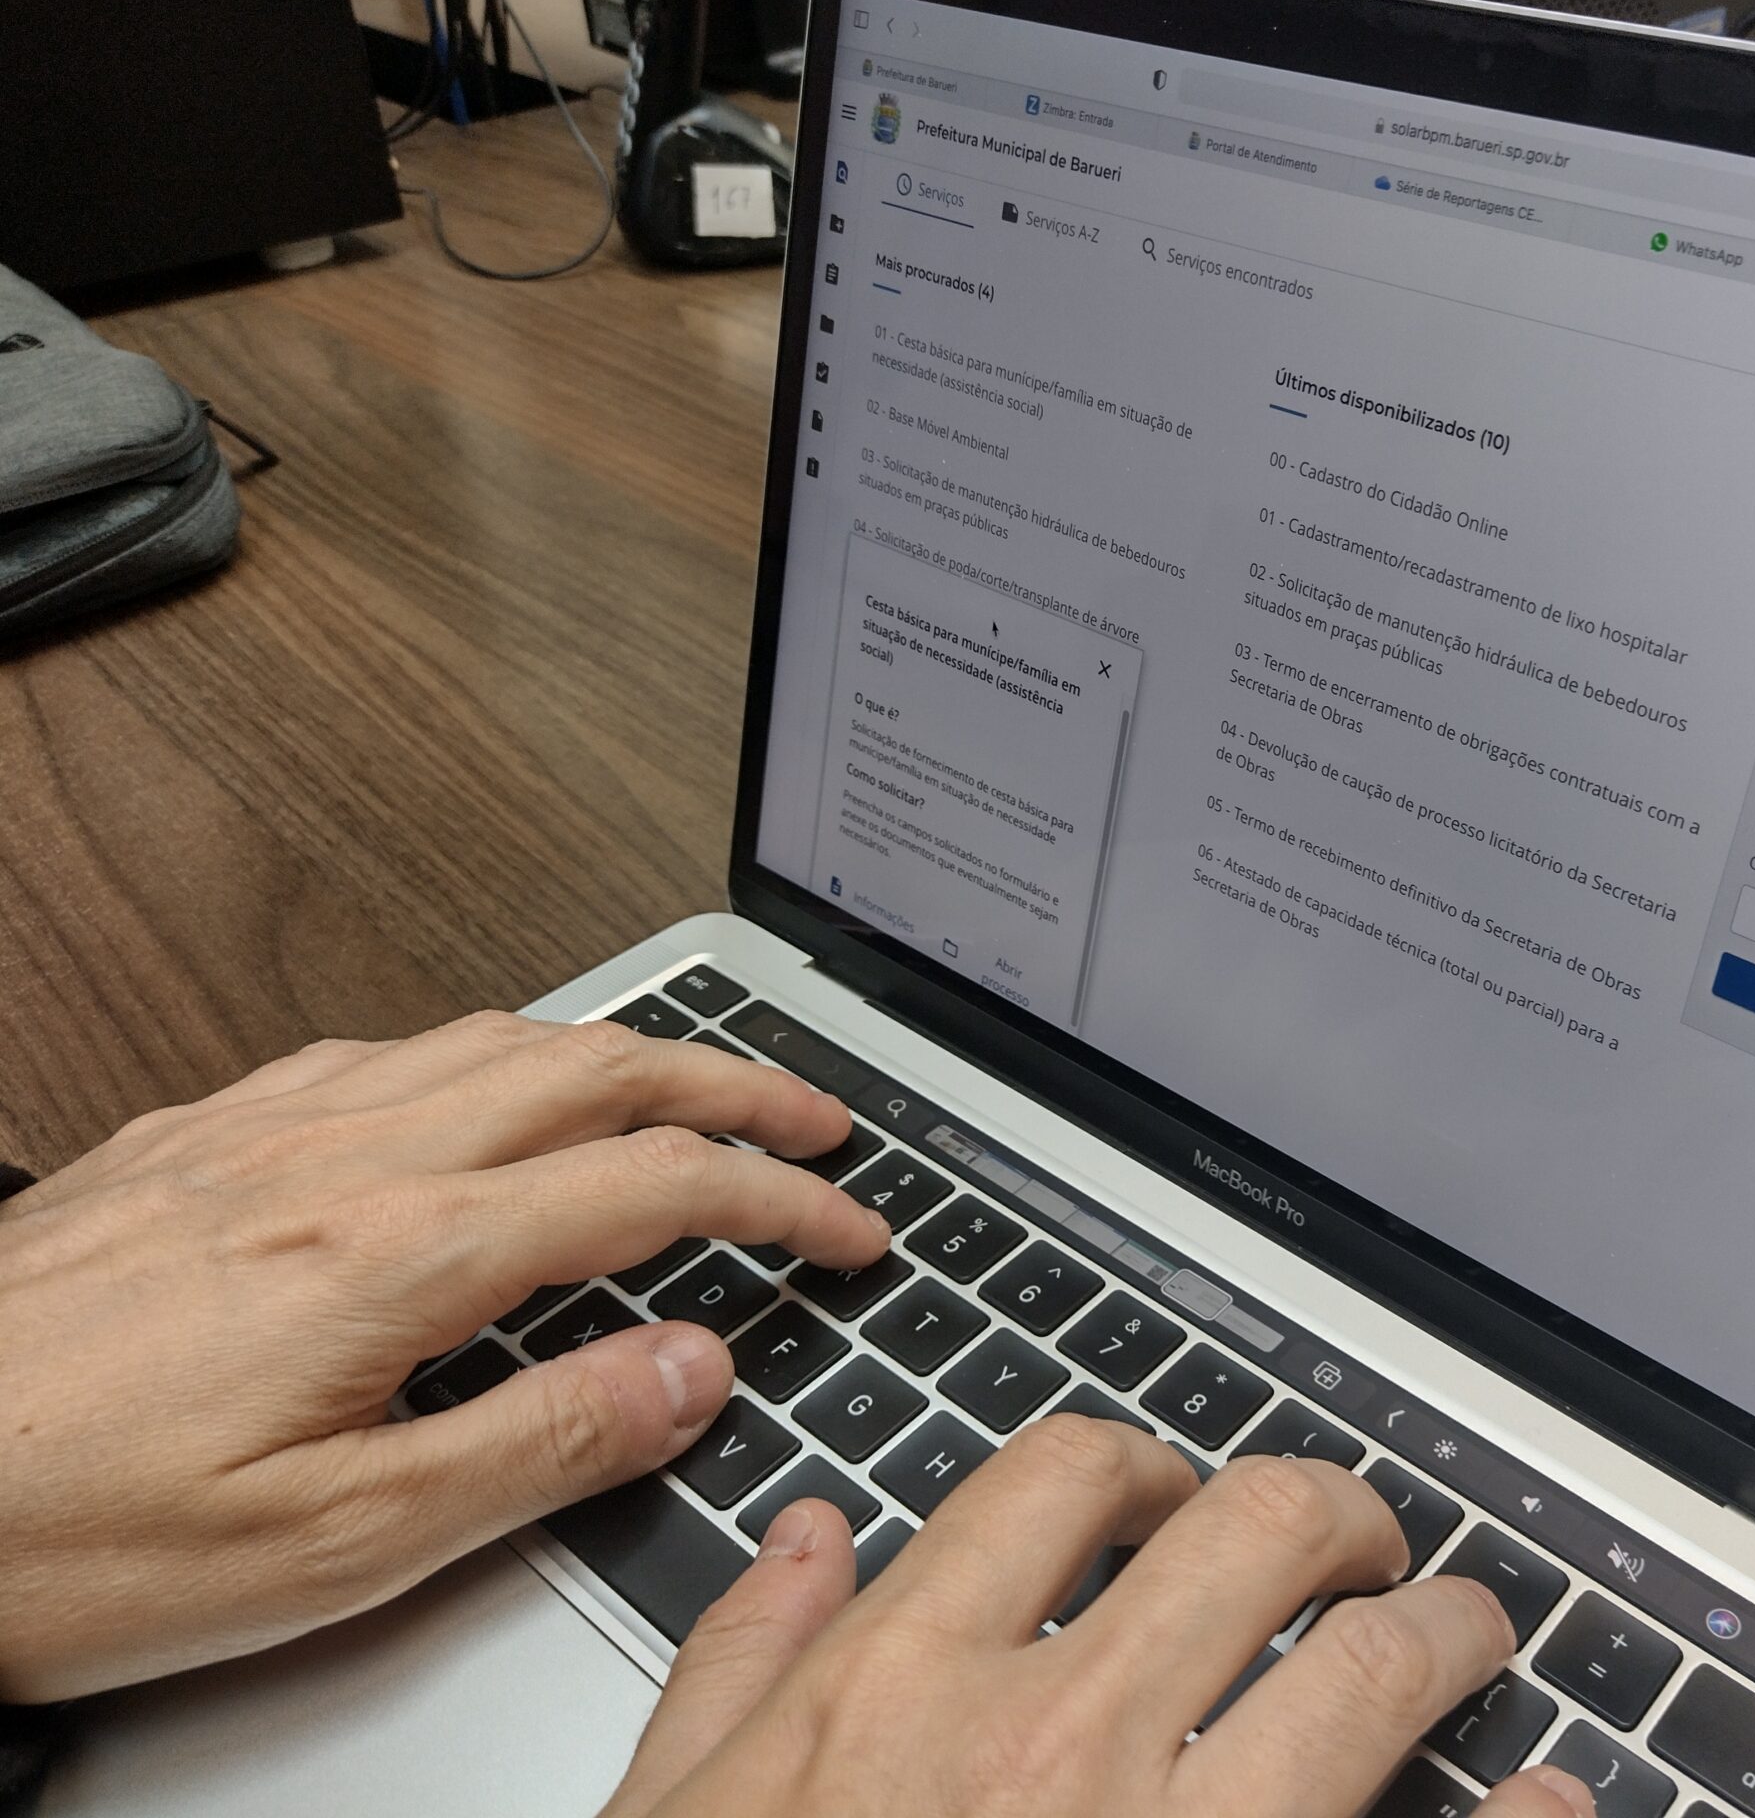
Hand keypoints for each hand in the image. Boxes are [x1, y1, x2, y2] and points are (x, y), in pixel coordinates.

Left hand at [0, 1011, 889, 1700]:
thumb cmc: (68, 1533)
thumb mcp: (337, 1543)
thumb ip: (540, 1440)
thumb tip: (693, 1366)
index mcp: (396, 1252)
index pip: (650, 1183)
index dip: (779, 1201)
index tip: (851, 1232)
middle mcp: (340, 1156)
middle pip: (593, 1068)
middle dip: (736, 1083)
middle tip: (821, 1125)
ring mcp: (261, 1129)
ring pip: (493, 1036)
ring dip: (624, 1052)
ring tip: (688, 1092)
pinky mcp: (192, 1136)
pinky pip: (383, 1049)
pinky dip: (490, 1051)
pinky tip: (478, 1091)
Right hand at [601, 1416, 1594, 1817]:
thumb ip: (738, 1666)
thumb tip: (810, 1539)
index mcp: (906, 1687)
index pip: (1065, 1481)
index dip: (1144, 1464)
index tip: (1172, 1494)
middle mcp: (1056, 1741)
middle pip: (1258, 1534)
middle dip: (1336, 1518)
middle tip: (1361, 1547)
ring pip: (1373, 1670)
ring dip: (1445, 1631)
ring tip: (1465, 1640)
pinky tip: (1551, 1803)